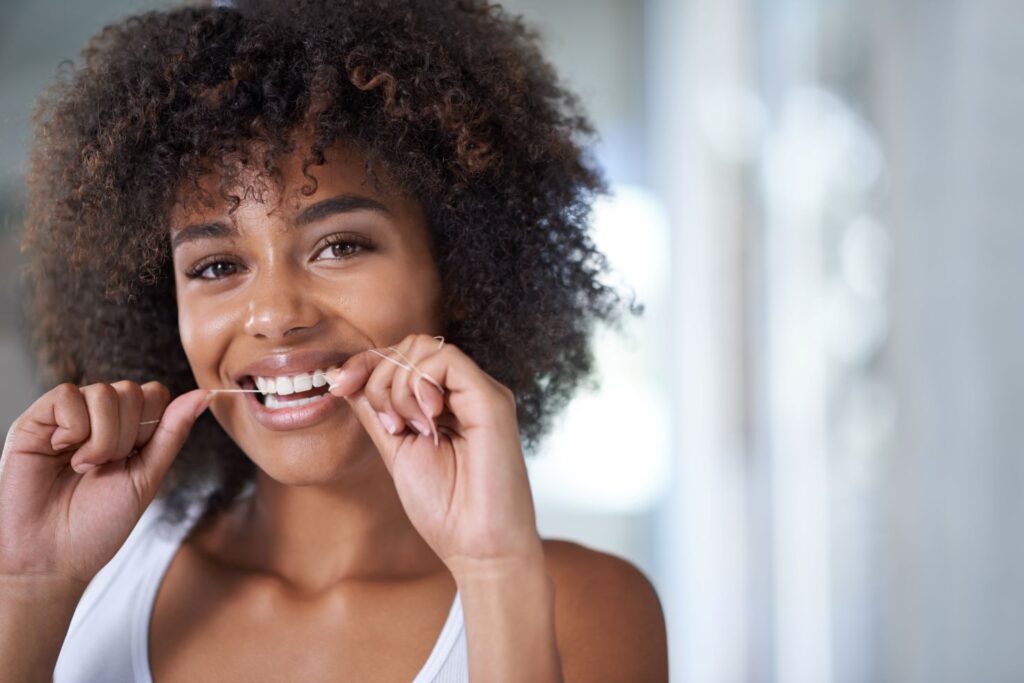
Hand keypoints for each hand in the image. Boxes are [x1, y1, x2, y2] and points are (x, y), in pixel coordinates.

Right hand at [0, 382, 209, 584]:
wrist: (53, 556)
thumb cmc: (100, 523)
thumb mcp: (147, 476)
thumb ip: (173, 432)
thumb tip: (205, 394)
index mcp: (127, 430)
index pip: (155, 394)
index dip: (152, 424)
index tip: (134, 459)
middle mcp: (97, 418)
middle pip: (132, 391)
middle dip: (127, 437)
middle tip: (105, 468)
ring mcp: (67, 417)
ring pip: (103, 392)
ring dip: (103, 437)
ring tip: (84, 467)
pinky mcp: (35, 420)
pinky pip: (66, 394)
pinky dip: (73, 428)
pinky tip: (60, 452)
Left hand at [328, 334, 543, 578]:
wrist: (477, 547)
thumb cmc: (445, 509)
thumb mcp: (395, 449)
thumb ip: (376, 412)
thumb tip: (346, 378)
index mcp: (446, 401)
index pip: (403, 356)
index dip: (365, 363)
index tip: (337, 386)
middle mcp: (466, 391)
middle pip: (411, 345)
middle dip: (379, 376)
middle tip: (388, 425)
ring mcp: (481, 393)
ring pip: (424, 347)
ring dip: (397, 386)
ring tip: (408, 429)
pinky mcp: (492, 400)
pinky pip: (446, 361)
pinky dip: (420, 385)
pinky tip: (425, 421)